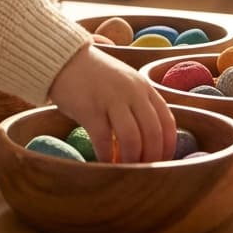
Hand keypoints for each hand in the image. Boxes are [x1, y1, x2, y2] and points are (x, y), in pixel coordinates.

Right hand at [48, 44, 175, 162]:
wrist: (65, 59)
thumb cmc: (96, 76)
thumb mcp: (126, 82)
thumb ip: (140, 104)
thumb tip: (153, 141)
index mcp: (144, 87)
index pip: (167, 121)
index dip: (168, 147)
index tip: (162, 163)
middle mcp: (132, 92)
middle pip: (153, 133)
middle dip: (151, 159)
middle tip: (144, 173)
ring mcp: (111, 99)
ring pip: (132, 139)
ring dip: (131, 161)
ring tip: (125, 170)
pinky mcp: (90, 108)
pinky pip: (103, 140)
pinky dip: (107, 157)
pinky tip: (105, 163)